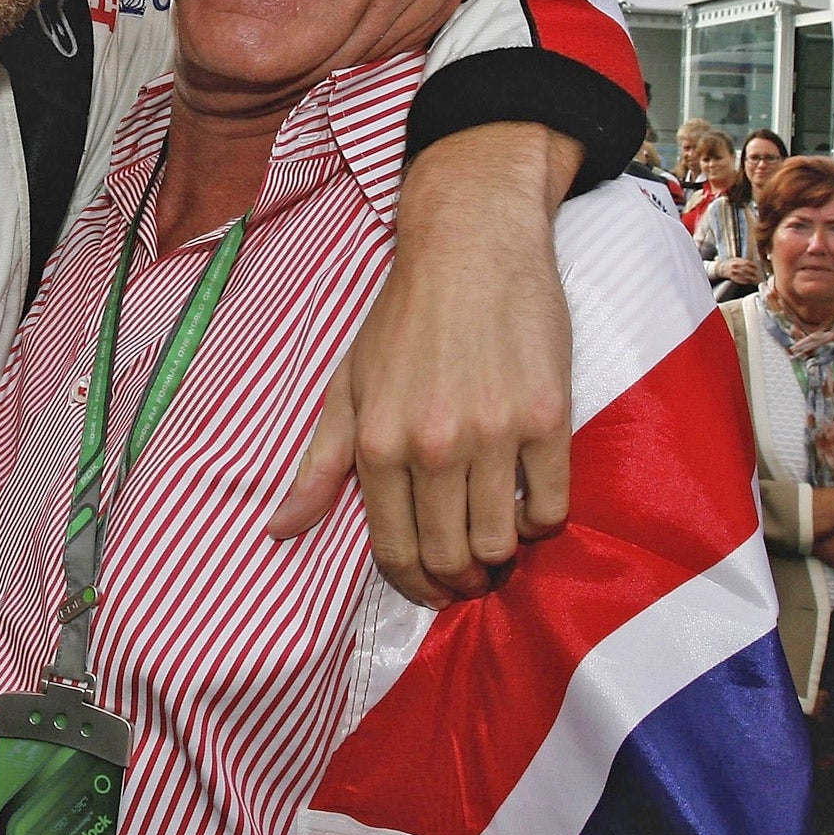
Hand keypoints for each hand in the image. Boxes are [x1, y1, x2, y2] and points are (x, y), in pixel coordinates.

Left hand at [269, 125, 578, 607]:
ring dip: (502, 556)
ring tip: (501, 544)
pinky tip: (532, 507)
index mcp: (378, 442)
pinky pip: (553, 506)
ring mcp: (493, 434)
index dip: (414, 583)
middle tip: (471, 574)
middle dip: (460, 580)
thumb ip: (320, 464)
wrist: (471, 246)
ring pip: (503, 542)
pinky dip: (544, 522)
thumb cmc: (403, 318)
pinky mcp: (548, 418)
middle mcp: (432, 445)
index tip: (431, 588)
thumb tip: (280, 530)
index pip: (395, 550)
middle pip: (451, 556)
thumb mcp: (347, 385)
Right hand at [723, 256, 761, 285]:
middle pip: (745, 269)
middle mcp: (734, 266)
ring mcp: (732, 272)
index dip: (752, 265)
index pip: (746, 262)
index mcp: (736, 261)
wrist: (720, 268)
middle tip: (758, 274)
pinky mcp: (731, 277)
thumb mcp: (735, 259)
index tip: (757, 267)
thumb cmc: (729, 263)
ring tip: (754, 279)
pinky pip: (738, 280)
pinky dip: (743, 281)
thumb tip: (752, 263)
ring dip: (749, 277)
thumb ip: (742, 260)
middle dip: (752, 272)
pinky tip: (748, 282)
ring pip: (742, 275)